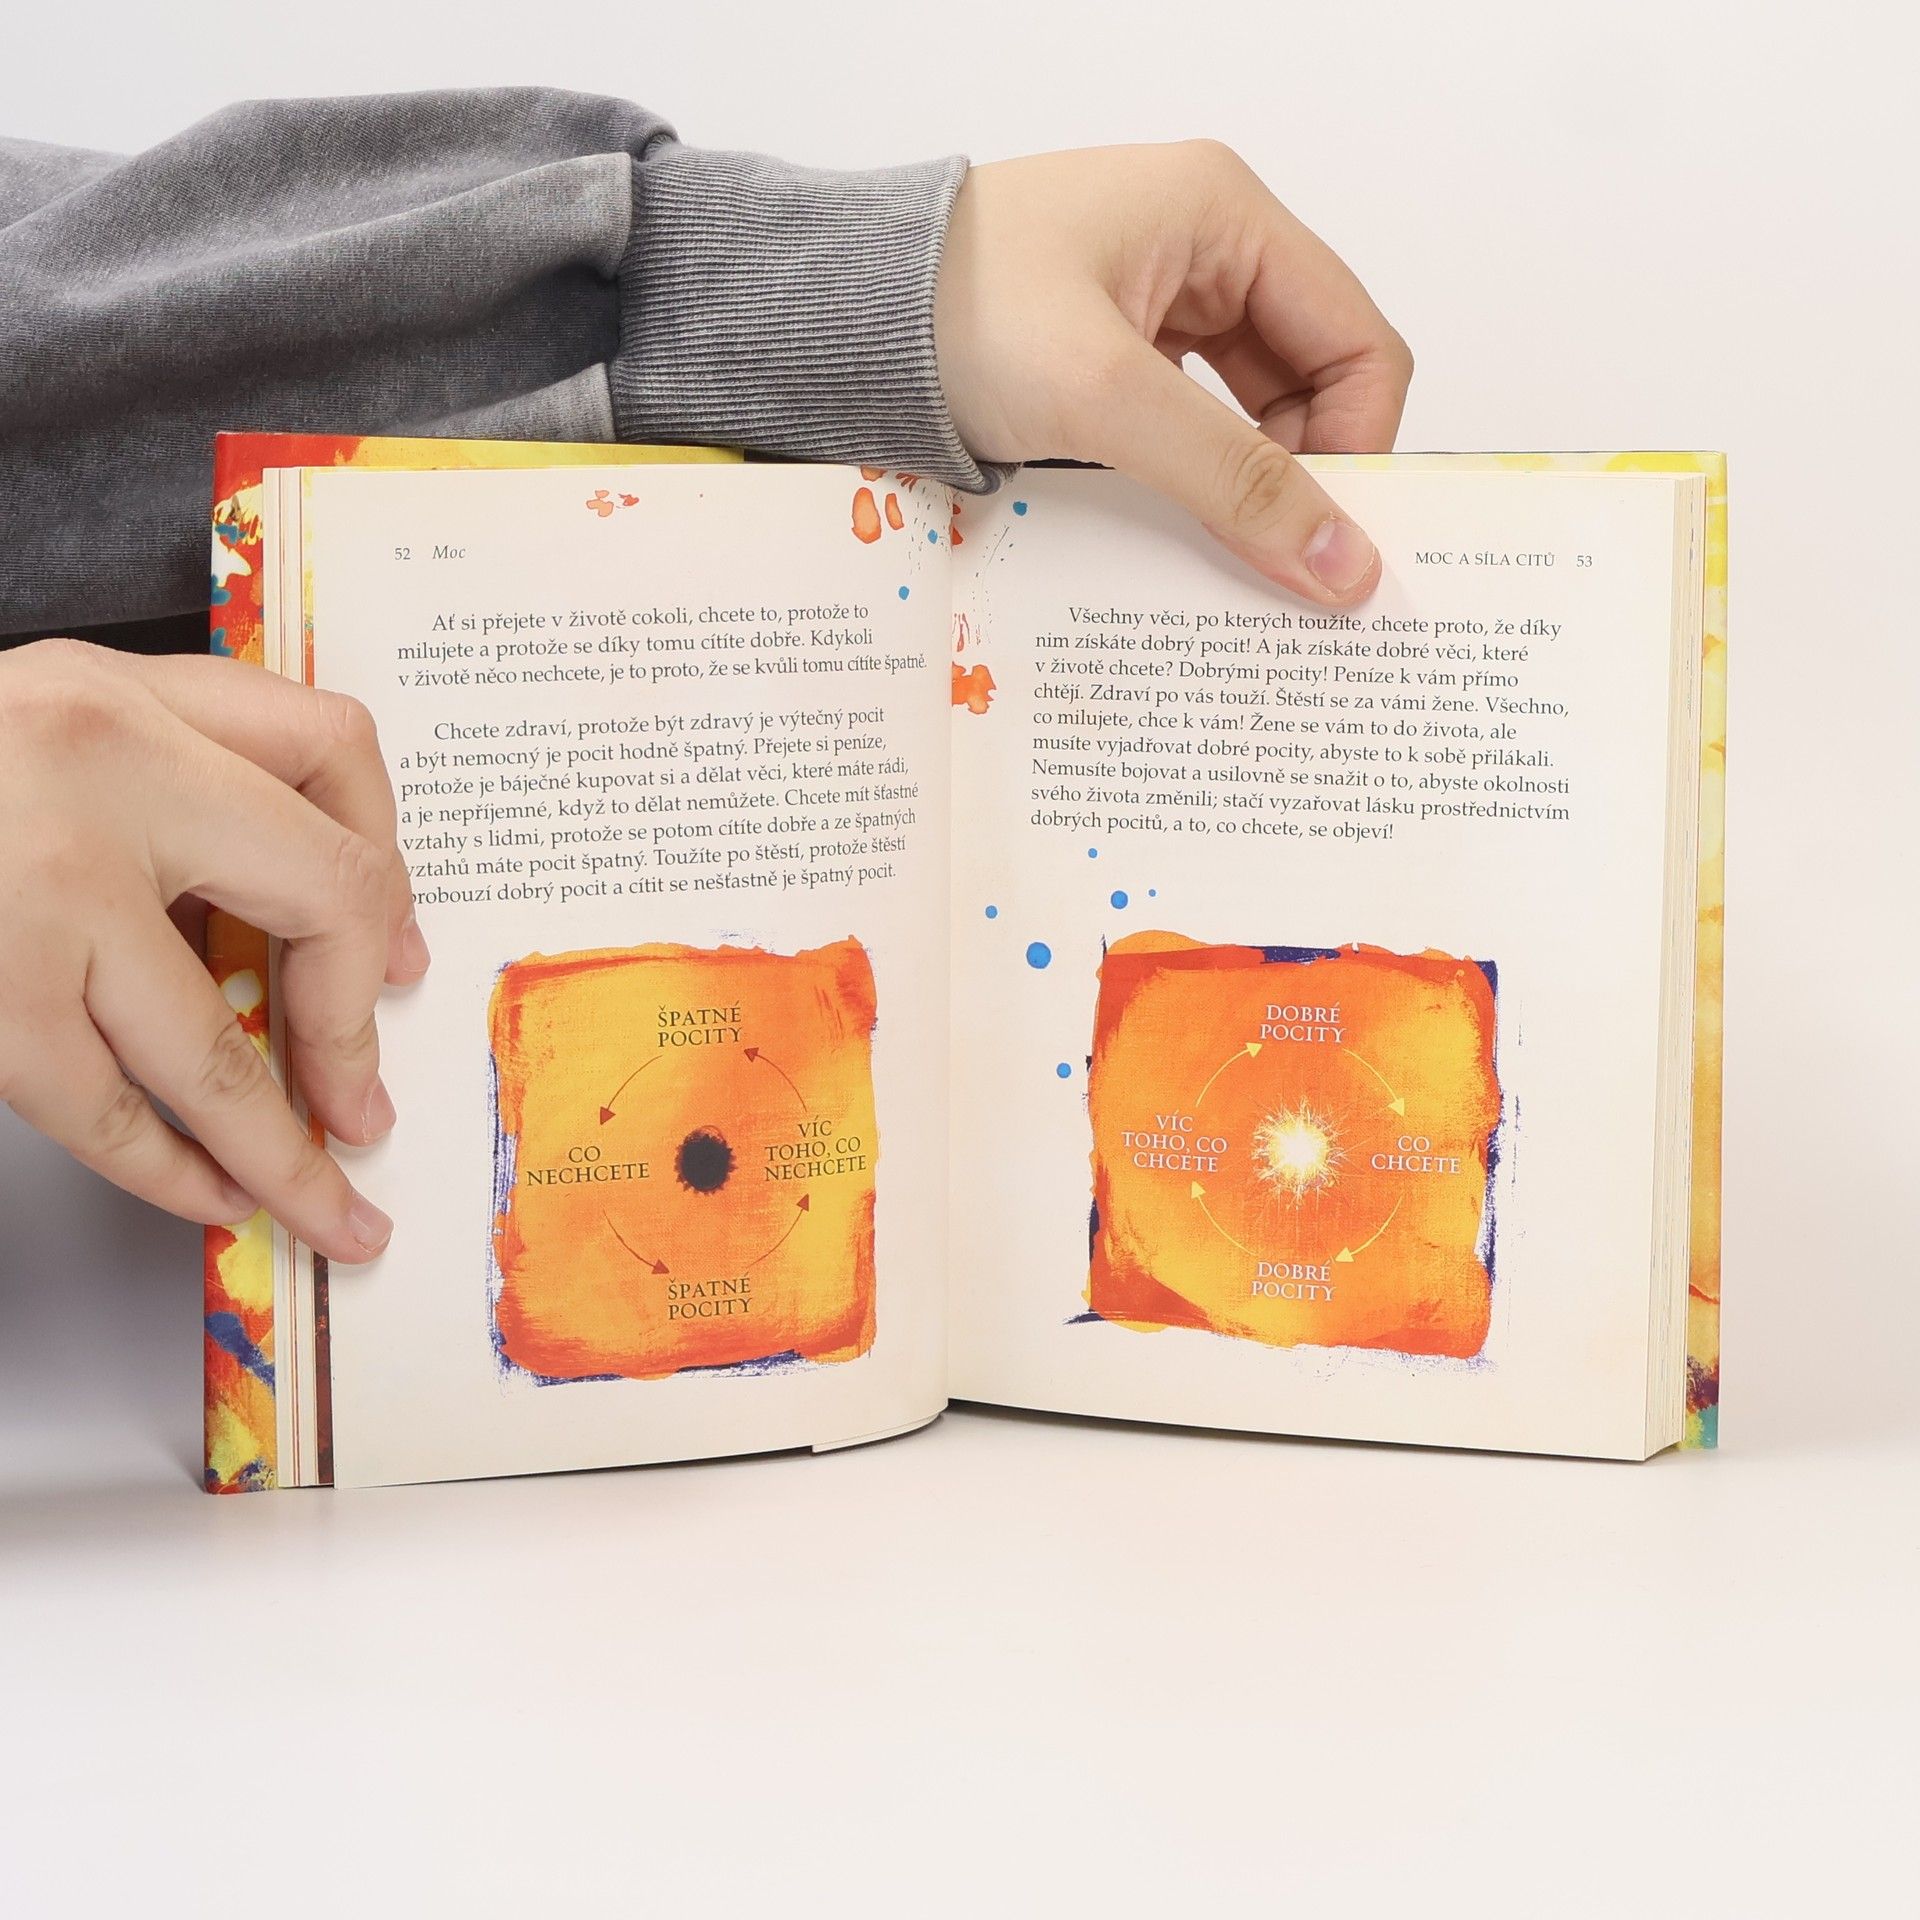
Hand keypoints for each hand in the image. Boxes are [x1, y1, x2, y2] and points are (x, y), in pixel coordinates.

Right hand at [0, 640, 428, 1261]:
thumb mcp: (34, 721)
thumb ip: (173, 782)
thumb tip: (343, 930)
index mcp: (112, 690)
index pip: (334, 752)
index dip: (387, 861)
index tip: (398, 954)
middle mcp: (90, 768)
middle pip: (326, 895)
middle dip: (358, 1024)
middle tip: (369, 1106)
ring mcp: (30, 891)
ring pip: (214, 1049)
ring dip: (286, 1152)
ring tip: (330, 1208)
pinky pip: (105, 1112)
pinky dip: (170, 1172)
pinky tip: (211, 1199)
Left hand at [934, 141, 1412, 603]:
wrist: (826, 326)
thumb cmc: (950, 317)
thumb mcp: (1105, 398)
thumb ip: (1232, 480)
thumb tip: (1344, 565)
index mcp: (1226, 215)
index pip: (1359, 341)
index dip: (1358, 445)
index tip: (1328, 542)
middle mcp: (1205, 249)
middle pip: (1311, 384)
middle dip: (1301, 475)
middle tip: (1276, 567)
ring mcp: (1156, 302)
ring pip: (1249, 416)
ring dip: (1240, 486)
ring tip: (1217, 554)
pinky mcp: (1111, 356)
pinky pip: (1188, 429)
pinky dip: (1189, 483)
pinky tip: (1170, 530)